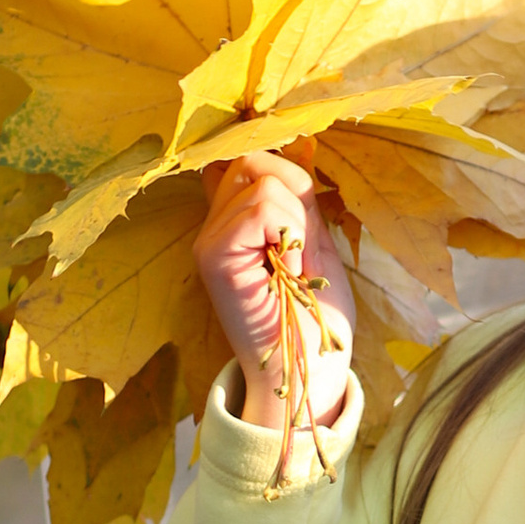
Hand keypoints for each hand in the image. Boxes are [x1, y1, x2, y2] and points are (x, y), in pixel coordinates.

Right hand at [195, 153, 354, 433]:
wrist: (309, 371)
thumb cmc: (316, 315)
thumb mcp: (315, 243)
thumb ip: (299, 200)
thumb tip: (293, 152)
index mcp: (235, 224)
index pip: (253, 162)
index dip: (288, 178)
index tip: (303, 230)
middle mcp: (212, 228)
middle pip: (253, 161)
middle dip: (294, 195)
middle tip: (300, 252)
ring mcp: (208, 241)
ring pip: (261, 180)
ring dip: (295, 222)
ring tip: (293, 268)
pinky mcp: (213, 256)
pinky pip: (259, 205)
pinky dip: (289, 233)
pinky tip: (289, 271)